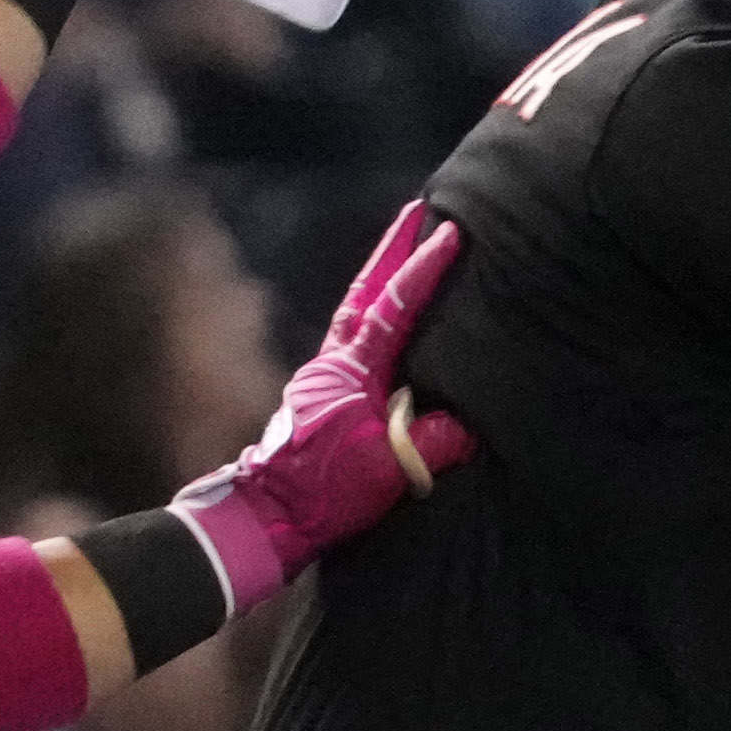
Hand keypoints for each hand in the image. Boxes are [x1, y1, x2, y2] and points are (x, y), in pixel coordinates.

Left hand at [169, 203, 474, 608]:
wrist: (265, 519)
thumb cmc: (321, 494)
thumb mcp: (383, 472)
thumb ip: (427, 444)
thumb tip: (464, 427)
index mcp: (350, 373)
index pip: (394, 310)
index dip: (422, 271)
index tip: (449, 234)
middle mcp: (333, 365)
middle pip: (366, 293)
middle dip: (392, 252)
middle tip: (416, 211)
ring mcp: (325, 378)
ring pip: (358, 312)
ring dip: (381, 278)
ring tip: (406, 250)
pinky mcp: (324, 396)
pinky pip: (356, 339)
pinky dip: (375, 313)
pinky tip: (392, 317)